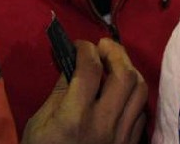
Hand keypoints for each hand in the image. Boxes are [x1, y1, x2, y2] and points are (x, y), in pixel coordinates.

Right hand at [22, 38, 147, 143]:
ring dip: (130, 71)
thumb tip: (74, 65)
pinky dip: (135, 96)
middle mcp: (103, 124)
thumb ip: (58, 93)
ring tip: (117, 64)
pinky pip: (142, 112)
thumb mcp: (37, 125)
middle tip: (103, 45)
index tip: (80, 45)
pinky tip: (123, 92)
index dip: (86, 50)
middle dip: (116, 53)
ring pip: (140, 91)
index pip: (89, 70)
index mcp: (74, 118)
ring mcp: (121, 136)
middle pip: (124, 76)